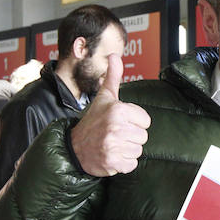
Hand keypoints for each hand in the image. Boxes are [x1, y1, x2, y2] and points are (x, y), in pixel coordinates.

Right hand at [70, 54, 150, 176]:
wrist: (73, 147)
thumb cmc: (93, 120)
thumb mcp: (104, 97)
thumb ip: (113, 76)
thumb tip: (115, 55)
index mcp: (118, 110)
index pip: (146, 121)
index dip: (135, 122)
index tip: (120, 122)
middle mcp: (116, 127)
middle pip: (143, 136)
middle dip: (131, 136)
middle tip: (115, 134)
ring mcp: (114, 146)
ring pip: (138, 150)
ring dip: (127, 150)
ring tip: (113, 144)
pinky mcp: (112, 162)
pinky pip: (132, 164)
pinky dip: (123, 163)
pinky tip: (112, 155)